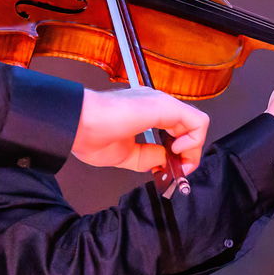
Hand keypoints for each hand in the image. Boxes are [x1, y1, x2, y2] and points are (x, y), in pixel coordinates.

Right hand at [71, 87, 209, 175]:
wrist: (76, 124)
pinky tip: (175, 151)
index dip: (178, 153)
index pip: (176, 130)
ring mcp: (161, 103)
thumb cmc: (89, 135)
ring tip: (179, 163)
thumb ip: (149, 156)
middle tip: (179, 171)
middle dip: (189, 154)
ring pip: (196, 124)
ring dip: (193, 149)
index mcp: (145, 112)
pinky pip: (197, 122)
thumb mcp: (126, 155)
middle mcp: (156, 104)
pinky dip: (194, 141)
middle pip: (188, 127)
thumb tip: (167, 159)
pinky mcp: (165, 106)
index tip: (168, 170)